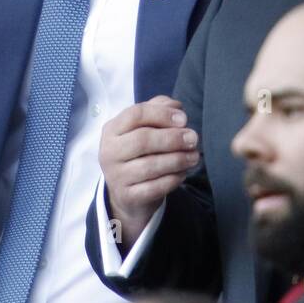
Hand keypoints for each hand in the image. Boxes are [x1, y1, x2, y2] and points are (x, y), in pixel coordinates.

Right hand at [99, 95, 198, 249]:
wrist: (127, 192)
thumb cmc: (140, 152)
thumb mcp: (144, 127)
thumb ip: (158, 109)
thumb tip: (176, 107)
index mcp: (112, 129)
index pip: (135, 114)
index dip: (162, 114)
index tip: (184, 119)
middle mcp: (109, 151)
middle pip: (142, 139)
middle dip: (172, 138)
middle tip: (194, 138)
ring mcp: (116, 176)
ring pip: (150, 165)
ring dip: (178, 159)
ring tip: (194, 156)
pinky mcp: (128, 196)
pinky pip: (155, 187)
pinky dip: (173, 179)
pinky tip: (183, 173)